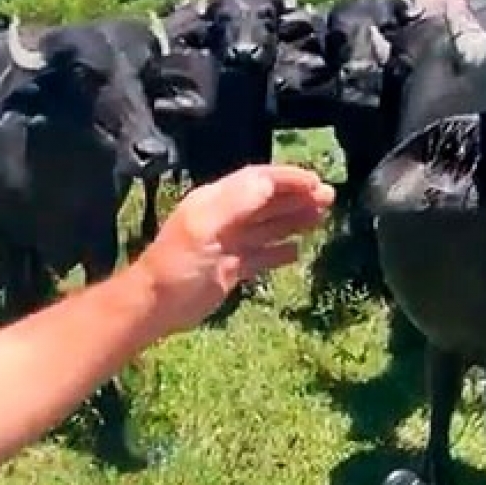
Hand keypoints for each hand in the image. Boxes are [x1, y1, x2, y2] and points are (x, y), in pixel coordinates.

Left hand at [131, 164, 333, 335]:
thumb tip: (269, 182)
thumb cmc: (178, 264)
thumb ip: (237, 202)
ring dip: (293, 220)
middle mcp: (224, 218)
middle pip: (266, 201)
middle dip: (297, 197)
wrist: (156, 305)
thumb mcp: (205, 227)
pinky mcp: (230, 269)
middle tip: (329, 199)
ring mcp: (228, 245)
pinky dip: (279, 252)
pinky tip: (298, 252)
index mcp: (215, 201)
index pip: (257, 181)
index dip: (288, 179)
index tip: (317, 182)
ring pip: (267, 226)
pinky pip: (261, 255)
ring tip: (321, 218)